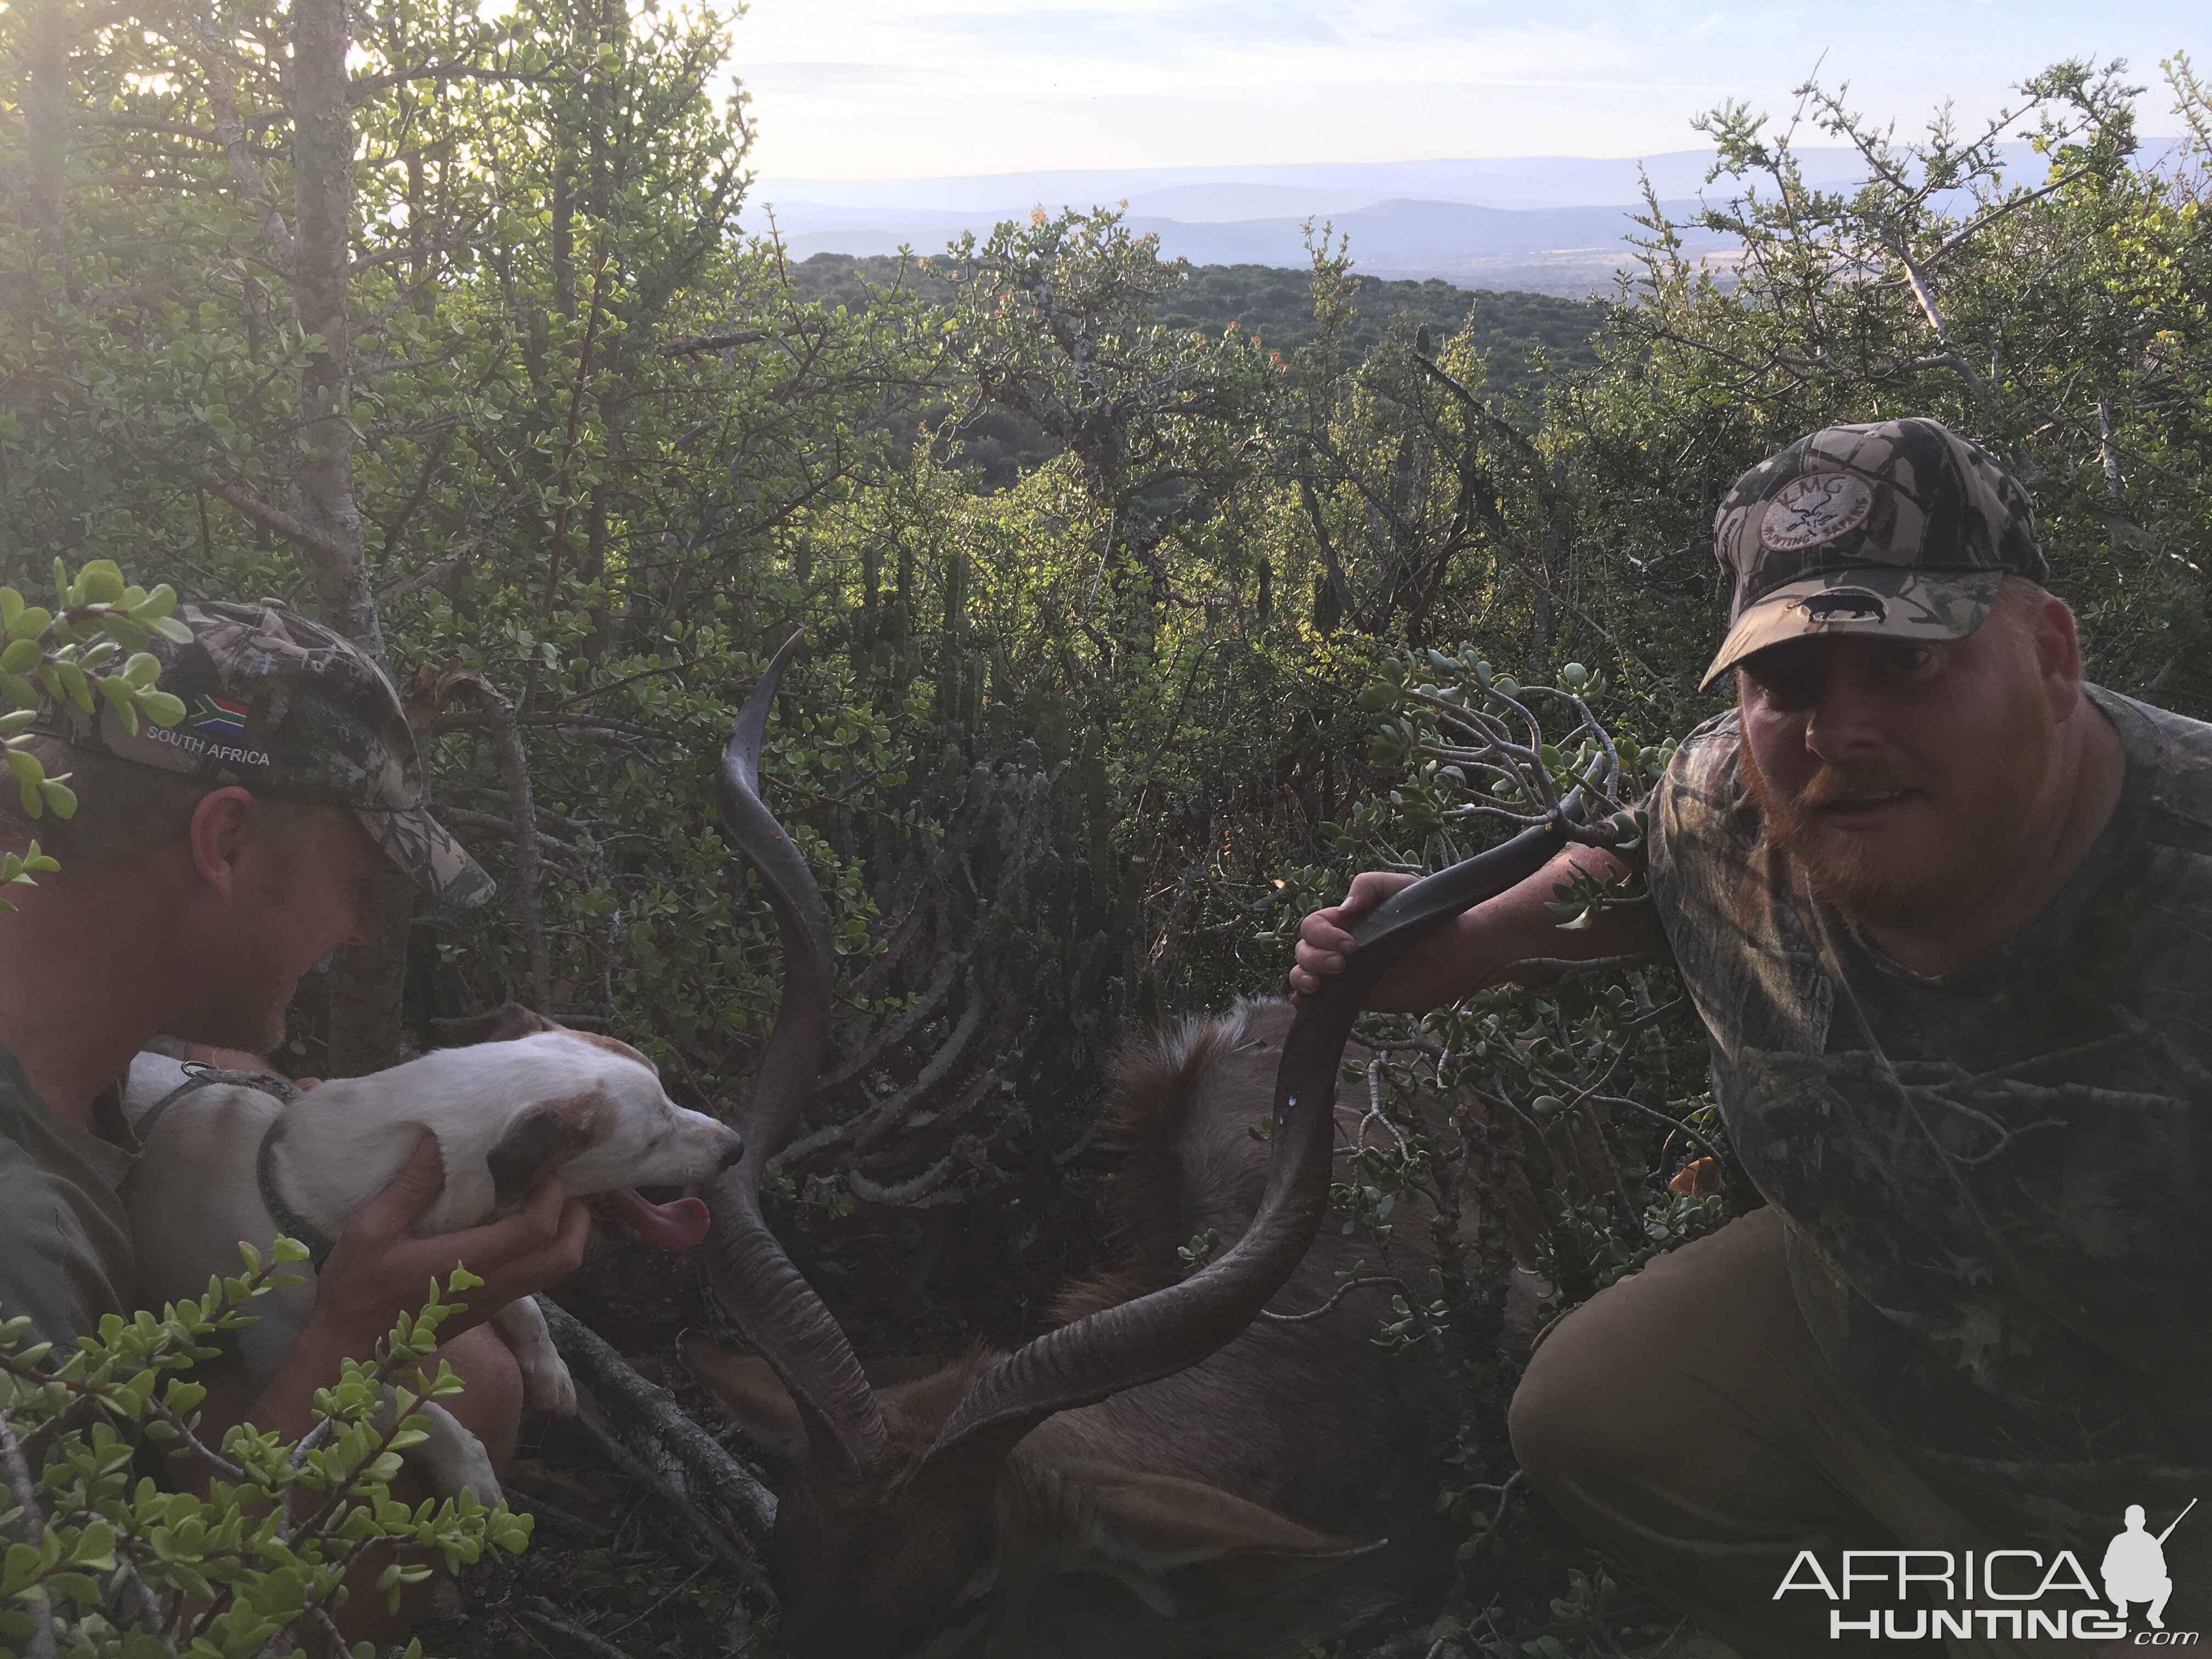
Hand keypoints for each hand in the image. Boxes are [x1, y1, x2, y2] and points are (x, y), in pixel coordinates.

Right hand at [307, 1134, 589, 1356]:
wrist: (349, 1350)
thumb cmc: (357, 1289)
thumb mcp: (371, 1229)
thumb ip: (411, 1186)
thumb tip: (438, 1140)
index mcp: (469, 1263)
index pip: (536, 1231)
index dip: (551, 1196)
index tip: (541, 1167)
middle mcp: (494, 1285)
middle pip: (564, 1257)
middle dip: (576, 1217)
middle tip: (559, 1183)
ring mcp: (494, 1301)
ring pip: (554, 1271)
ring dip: (565, 1235)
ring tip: (546, 1199)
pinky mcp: (488, 1308)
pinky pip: (534, 1278)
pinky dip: (544, 1250)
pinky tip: (520, 1225)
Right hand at [1288, 871, 1419, 997]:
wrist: (1459, 954)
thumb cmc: (1430, 915)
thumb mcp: (1400, 887)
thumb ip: (1369, 886)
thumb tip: (1343, 909)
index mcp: (1346, 920)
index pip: (1313, 925)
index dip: (1322, 935)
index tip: (1350, 945)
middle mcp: (1340, 947)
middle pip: (1304, 949)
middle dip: (1313, 957)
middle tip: (1342, 964)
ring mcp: (1346, 974)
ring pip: (1303, 973)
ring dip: (1302, 977)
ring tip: (1320, 985)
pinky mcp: (1356, 998)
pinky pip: (1320, 1001)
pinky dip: (1303, 1001)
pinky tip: (1305, 1003)